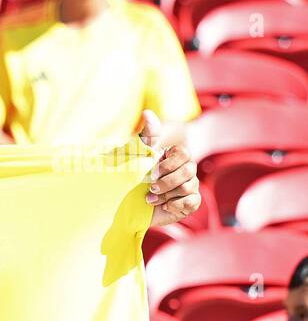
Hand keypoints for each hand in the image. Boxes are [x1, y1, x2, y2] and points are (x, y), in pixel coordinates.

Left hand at [139, 110, 199, 226]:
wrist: (129, 203)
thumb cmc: (136, 174)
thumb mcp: (140, 154)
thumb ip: (147, 135)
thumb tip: (148, 113)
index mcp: (176, 156)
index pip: (184, 153)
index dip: (169, 164)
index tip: (152, 172)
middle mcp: (186, 170)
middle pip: (189, 171)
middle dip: (167, 181)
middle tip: (151, 187)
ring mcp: (189, 186)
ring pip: (189, 187)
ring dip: (167, 195)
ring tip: (151, 198)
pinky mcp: (189, 203)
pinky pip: (192, 202)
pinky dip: (176, 205)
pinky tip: (163, 206)